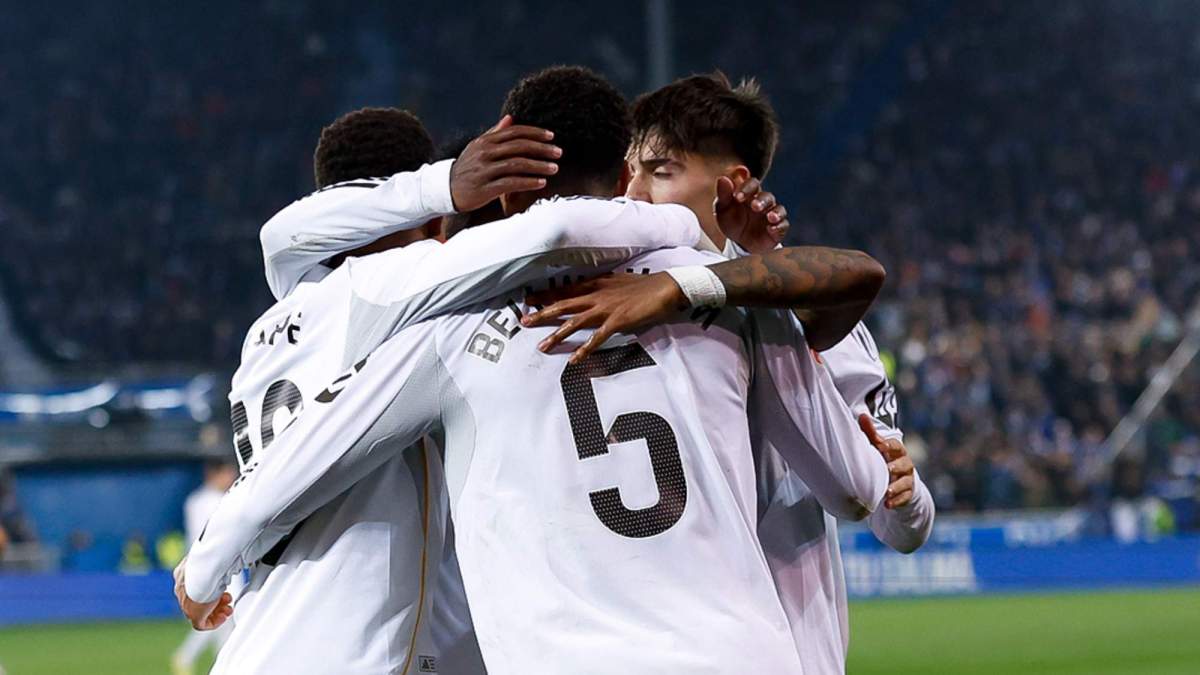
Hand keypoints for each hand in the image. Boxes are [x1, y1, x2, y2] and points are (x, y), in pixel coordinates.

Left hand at [173, 558, 232, 630]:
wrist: (203, 572)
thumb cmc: (207, 561)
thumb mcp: (207, 558)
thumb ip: (210, 560)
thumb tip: (221, 553)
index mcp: (182, 575)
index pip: (193, 587)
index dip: (209, 589)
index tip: (221, 588)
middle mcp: (182, 590)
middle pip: (198, 601)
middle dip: (215, 601)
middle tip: (227, 600)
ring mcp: (186, 604)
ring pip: (200, 613)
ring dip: (217, 611)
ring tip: (228, 608)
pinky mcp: (193, 616)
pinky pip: (202, 624)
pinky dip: (214, 622)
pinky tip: (223, 617)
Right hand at [449, 115, 561, 211]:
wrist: (444, 189)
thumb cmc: (466, 168)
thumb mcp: (478, 147)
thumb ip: (495, 133)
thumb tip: (510, 118)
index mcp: (485, 141)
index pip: (514, 132)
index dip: (535, 133)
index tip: (551, 136)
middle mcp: (484, 153)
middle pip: (518, 146)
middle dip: (541, 148)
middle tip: (558, 152)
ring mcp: (484, 170)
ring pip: (516, 164)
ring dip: (538, 166)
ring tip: (554, 168)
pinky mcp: (484, 188)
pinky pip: (510, 183)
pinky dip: (528, 182)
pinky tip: (541, 183)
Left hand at [521, 273, 686, 362]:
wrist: (666, 287)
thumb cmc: (645, 286)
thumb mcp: (618, 283)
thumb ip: (603, 289)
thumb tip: (593, 295)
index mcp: (597, 285)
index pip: (566, 290)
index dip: (546, 295)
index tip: (528, 299)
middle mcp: (597, 295)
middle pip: (563, 304)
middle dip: (542, 313)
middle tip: (524, 321)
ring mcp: (606, 308)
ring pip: (575, 322)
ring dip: (557, 334)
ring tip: (542, 346)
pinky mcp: (617, 321)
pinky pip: (597, 338)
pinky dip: (584, 349)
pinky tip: (573, 360)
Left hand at [714, 176, 788, 253]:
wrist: (739, 243)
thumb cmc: (732, 221)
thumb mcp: (723, 209)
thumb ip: (723, 194)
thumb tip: (723, 178)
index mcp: (750, 193)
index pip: (752, 183)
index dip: (746, 187)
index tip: (737, 197)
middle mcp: (763, 202)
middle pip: (767, 196)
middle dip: (761, 201)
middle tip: (754, 206)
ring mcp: (771, 215)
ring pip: (779, 210)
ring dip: (776, 212)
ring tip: (770, 217)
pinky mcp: (778, 230)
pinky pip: (783, 226)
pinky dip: (779, 227)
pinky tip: (772, 229)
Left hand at [857, 414, 914, 507]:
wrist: (897, 481)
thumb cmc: (884, 459)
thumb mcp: (878, 447)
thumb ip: (870, 433)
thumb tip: (862, 416)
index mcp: (897, 451)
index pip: (896, 446)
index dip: (889, 446)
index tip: (880, 446)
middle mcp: (905, 464)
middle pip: (905, 463)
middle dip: (896, 466)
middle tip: (888, 469)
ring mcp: (907, 479)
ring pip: (905, 482)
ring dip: (896, 487)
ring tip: (886, 491)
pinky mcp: (907, 494)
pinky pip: (904, 498)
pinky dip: (896, 501)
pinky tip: (888, 504)